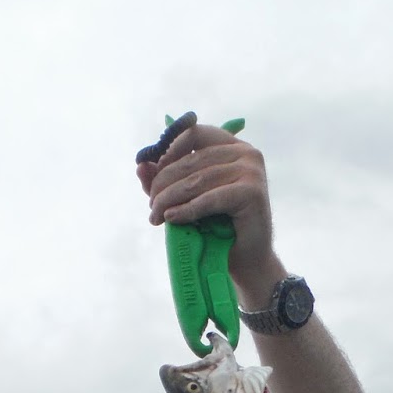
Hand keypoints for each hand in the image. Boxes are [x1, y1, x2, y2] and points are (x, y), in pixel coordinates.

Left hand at [136, 122, 279, 293]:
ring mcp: (251, 170)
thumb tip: (140, 165)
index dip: (168, 152)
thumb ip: (163, 180)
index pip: (194, 134)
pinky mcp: (252, 192)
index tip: (154, 176)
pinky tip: (171, 219)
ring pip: (197, 180)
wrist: (243, 258)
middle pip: (191, 161)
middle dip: (163, 185)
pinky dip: (187, 210)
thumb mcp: (184, 198)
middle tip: (151, 207)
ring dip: (169, 199)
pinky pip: (210, 198)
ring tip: (156, 217)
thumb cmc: (216, 226)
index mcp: (230, 146)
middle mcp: (245, 153)